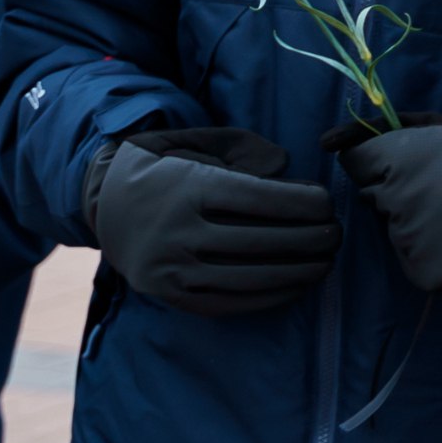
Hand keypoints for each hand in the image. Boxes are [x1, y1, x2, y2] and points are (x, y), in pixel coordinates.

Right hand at [84, 127, 342, 315]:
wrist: (104, 204)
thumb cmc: (165, 166)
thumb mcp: (196, 140)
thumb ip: (242, 146)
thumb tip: (284, 164)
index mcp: (188, 187)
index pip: (259, 199)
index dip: (301, 203)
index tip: (327, 204)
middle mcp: (179, 231)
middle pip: (260, 240)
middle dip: (309, 239)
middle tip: (337, 234)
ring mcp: (173, 269)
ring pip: (250, 277)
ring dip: (297, 272)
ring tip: (326, 262)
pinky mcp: (172, 296)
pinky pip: (230, 302)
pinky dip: (269, 296)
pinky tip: (296, 285)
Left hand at [325, 115, 441, 290]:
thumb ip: (417, 122)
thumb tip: (343, 137)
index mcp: (407, 158)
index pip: (355, 158)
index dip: (368, 154)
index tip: (389, 157)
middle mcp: (397, 197)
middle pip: (371, 190)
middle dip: (393, 183)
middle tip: (437, 184)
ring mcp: (405, 237)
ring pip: (388, 220)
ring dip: (408, 213)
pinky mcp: (416, 269)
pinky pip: (404, 249)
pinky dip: (420, 242)